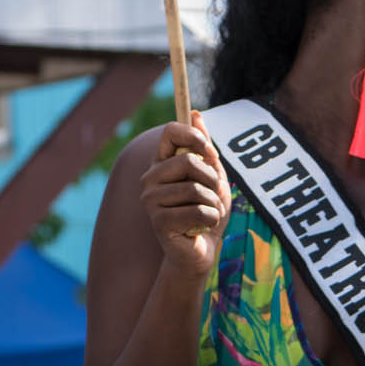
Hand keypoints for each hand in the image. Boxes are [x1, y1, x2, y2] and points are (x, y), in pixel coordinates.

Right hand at [141, 114, 227, 280]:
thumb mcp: (213, 177)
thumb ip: (205, 150)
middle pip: (190, 161)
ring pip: (197, 190)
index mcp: (162, 164)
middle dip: (212, 180)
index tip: (209, 153)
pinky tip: (201, 229)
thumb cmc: (206, 212)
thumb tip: (196, 115)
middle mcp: (150, 178)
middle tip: (211, 196)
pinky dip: (211, 220)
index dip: (194, 136)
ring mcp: (150, 200)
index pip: (170, 132)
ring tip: (206, 215)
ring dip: (214, 205)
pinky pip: (199, 212)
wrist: (200, 250)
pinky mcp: (158, 221)